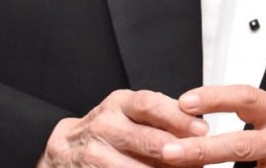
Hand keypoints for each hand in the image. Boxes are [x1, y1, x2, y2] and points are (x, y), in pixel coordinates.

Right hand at [37, 89, 208, 167]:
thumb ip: (164, 118)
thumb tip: (201, 132)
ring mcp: (92, 153)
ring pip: (131, 166)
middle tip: (193, 156)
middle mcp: (104, 125)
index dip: (177, 116)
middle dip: (171, 149)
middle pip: (143, 137)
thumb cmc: (109, 131)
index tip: (202, 129)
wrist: (64, 150)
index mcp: (120, 104)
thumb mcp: (131, 115)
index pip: (149, 104)